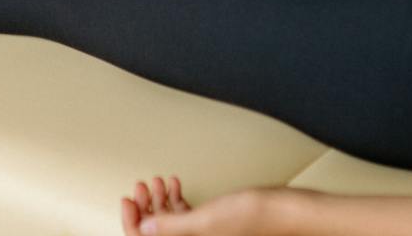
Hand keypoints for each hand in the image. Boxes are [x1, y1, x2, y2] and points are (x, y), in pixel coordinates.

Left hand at [120, 176, 274, 235]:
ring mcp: (202, 235)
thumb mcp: (205, 221)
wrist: (285, 212)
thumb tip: (143, 229)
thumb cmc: (252, 219)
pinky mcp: (212, 224)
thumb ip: (172, 227)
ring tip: (157, 181)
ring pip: (169, 221)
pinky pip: (185, 214)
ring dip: (160, 200)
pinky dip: (176, 198)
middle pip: (156, 231)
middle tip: (140, 186)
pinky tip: (175, 184)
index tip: (127, 201)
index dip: (132, 223)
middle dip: (145, 207)